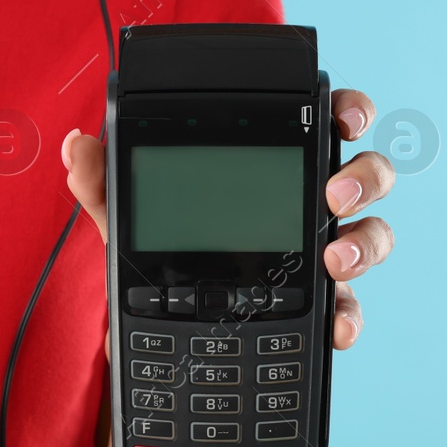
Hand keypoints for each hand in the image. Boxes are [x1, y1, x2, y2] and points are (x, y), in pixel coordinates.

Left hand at [62, 88, 393, 350]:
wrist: (155, 334)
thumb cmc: (155, 256)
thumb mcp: (123, 220)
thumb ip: (101, 183)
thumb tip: (75, 147)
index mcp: (270, 169)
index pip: (324, 123)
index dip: (349, 111)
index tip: (344, 118)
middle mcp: (306, 207)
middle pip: (365, 176)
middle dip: (364, 177)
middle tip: (332, 195)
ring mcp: (319, 257)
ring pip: (371, 237)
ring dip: (364, 243)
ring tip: (332, 260)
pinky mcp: (317, 309)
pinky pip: (348, 309)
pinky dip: (348, 318)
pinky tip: (336, 327)